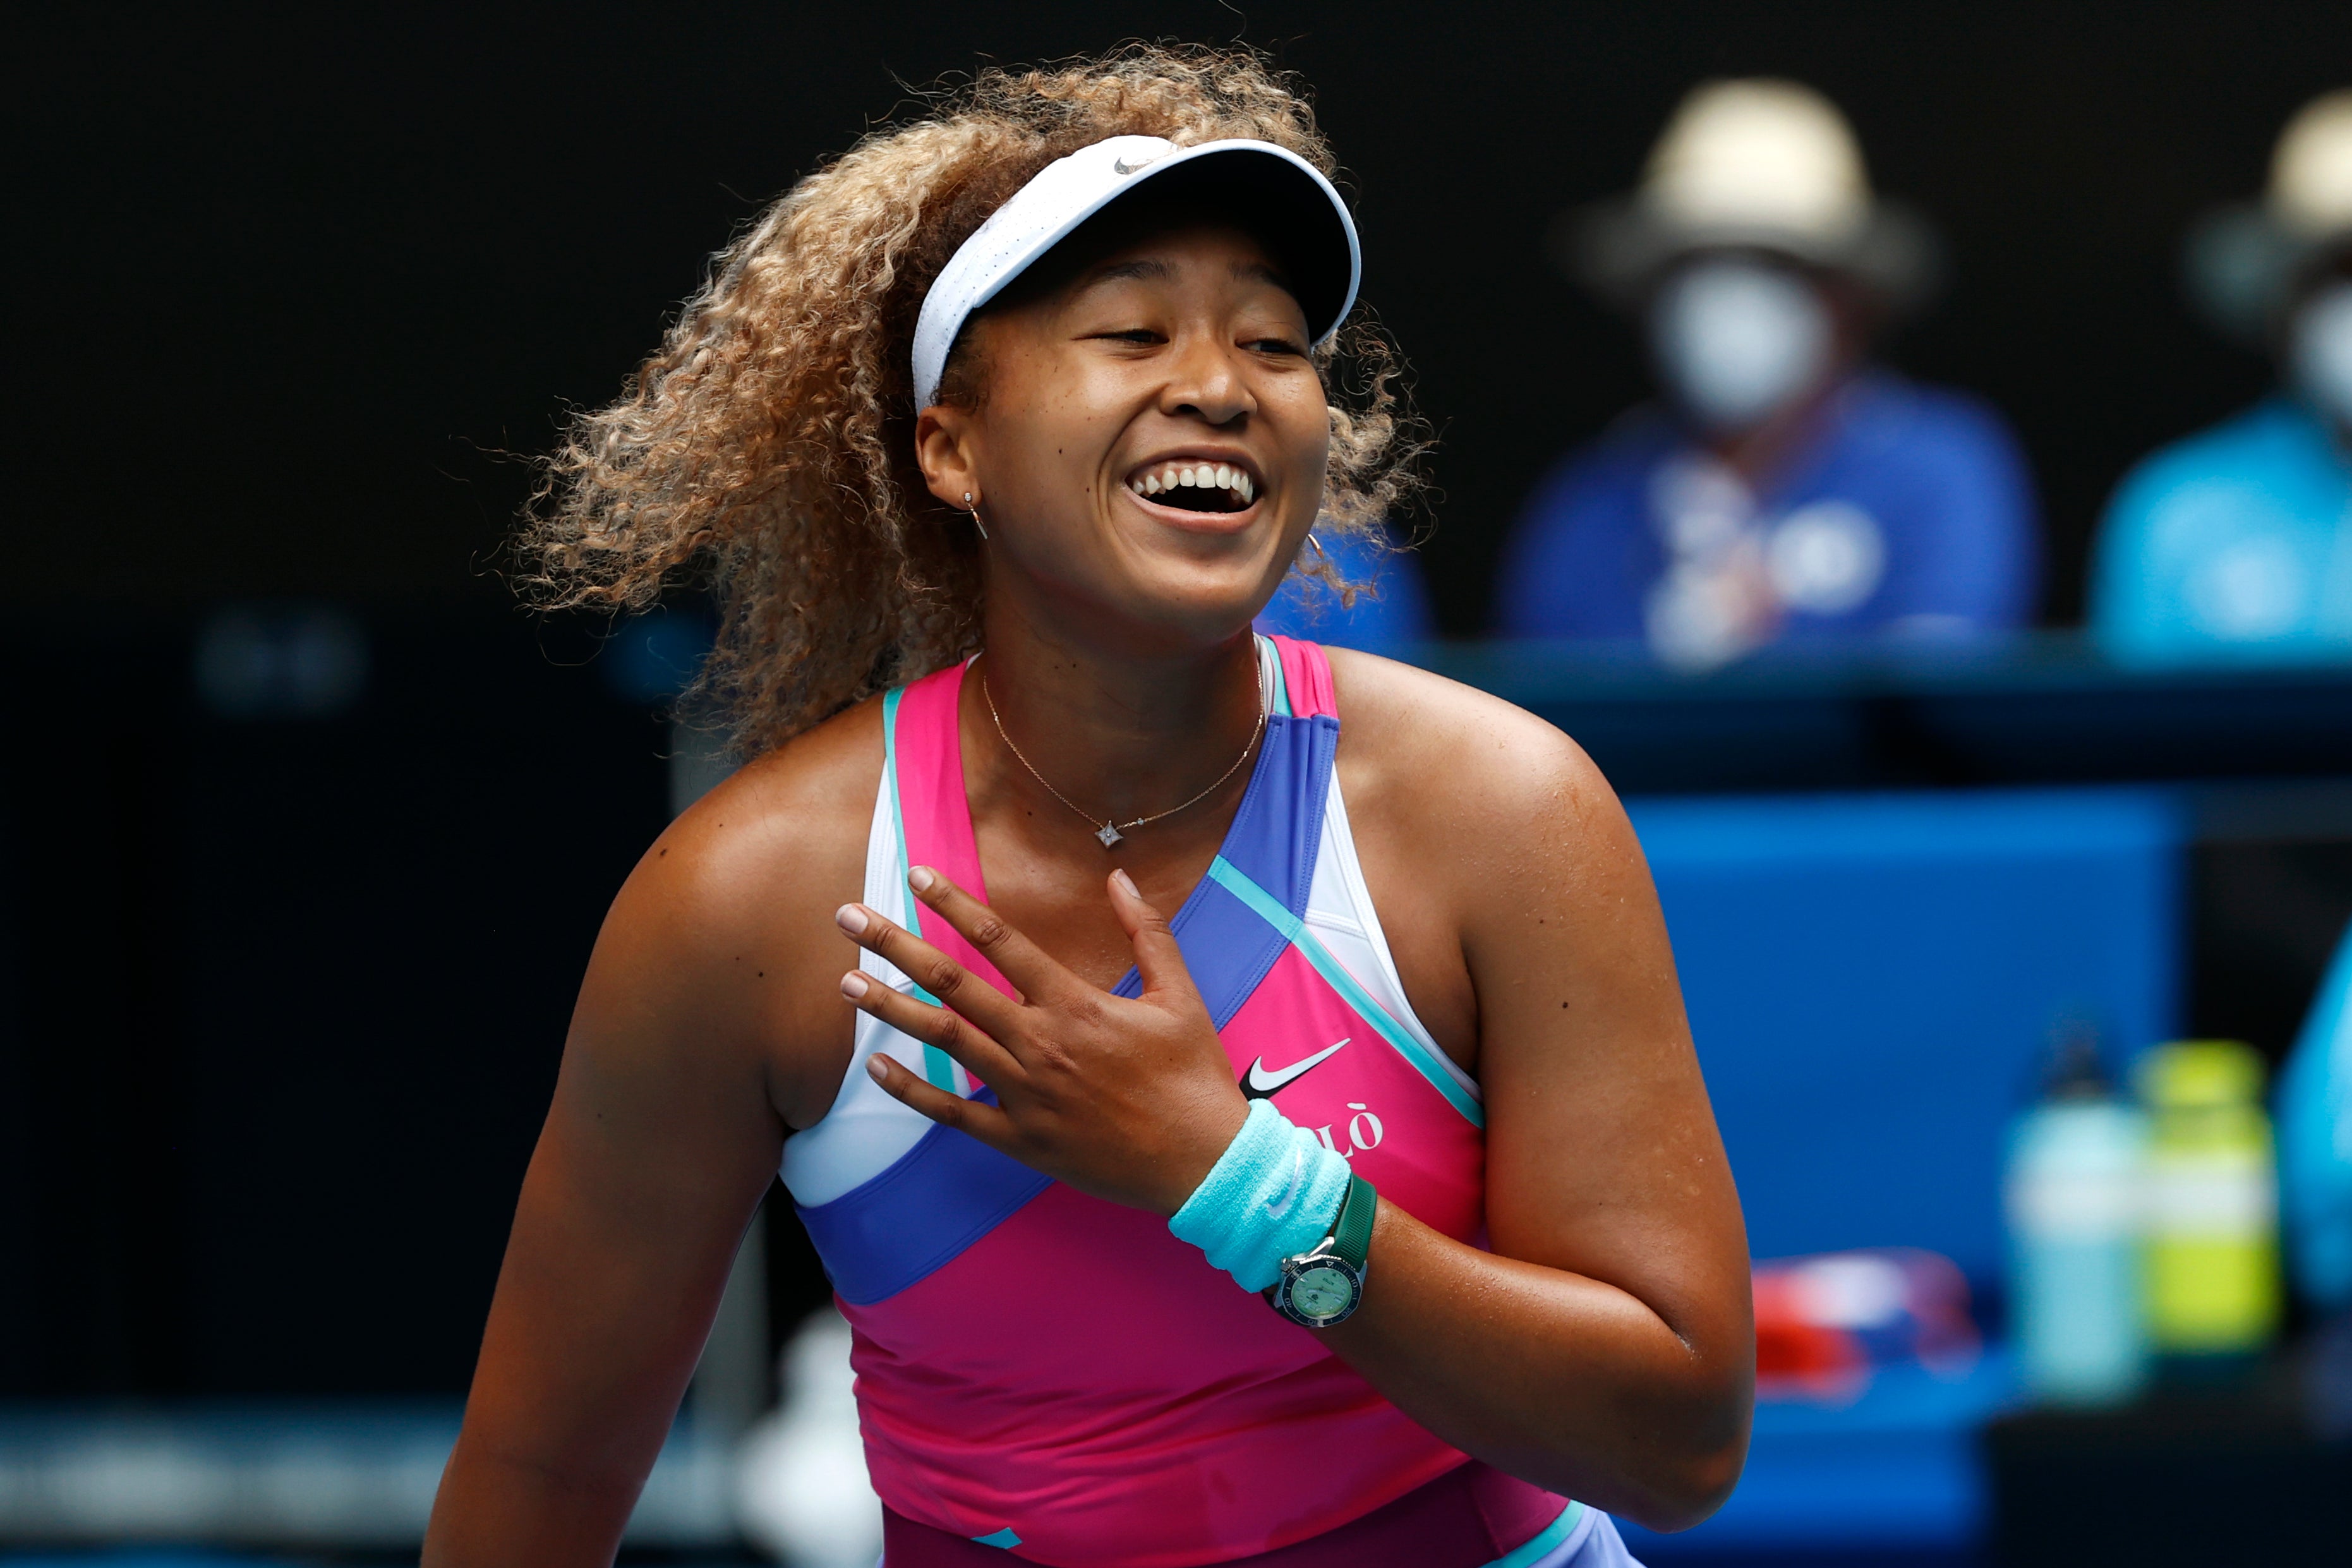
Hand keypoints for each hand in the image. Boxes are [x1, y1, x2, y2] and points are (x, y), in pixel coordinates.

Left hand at [836, 866, 1249, 1216]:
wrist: (1206, 1164)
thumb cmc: (1194, 1077)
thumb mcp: (1180, 995)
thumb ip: (1147, 932)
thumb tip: (1118, 877)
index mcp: (1075, 1004)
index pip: (1000, 941)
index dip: (954, 904)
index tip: (917, 875)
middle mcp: (1040, 1044)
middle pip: (953, 984)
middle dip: (895, 946)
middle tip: (848, 917)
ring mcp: (1025, 1094)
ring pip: (943, 1041)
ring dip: (890, 1008)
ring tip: (846, 981)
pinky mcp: (1021, 1140)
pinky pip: (952, 1113)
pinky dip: (911, 1090)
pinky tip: (875, 1067)